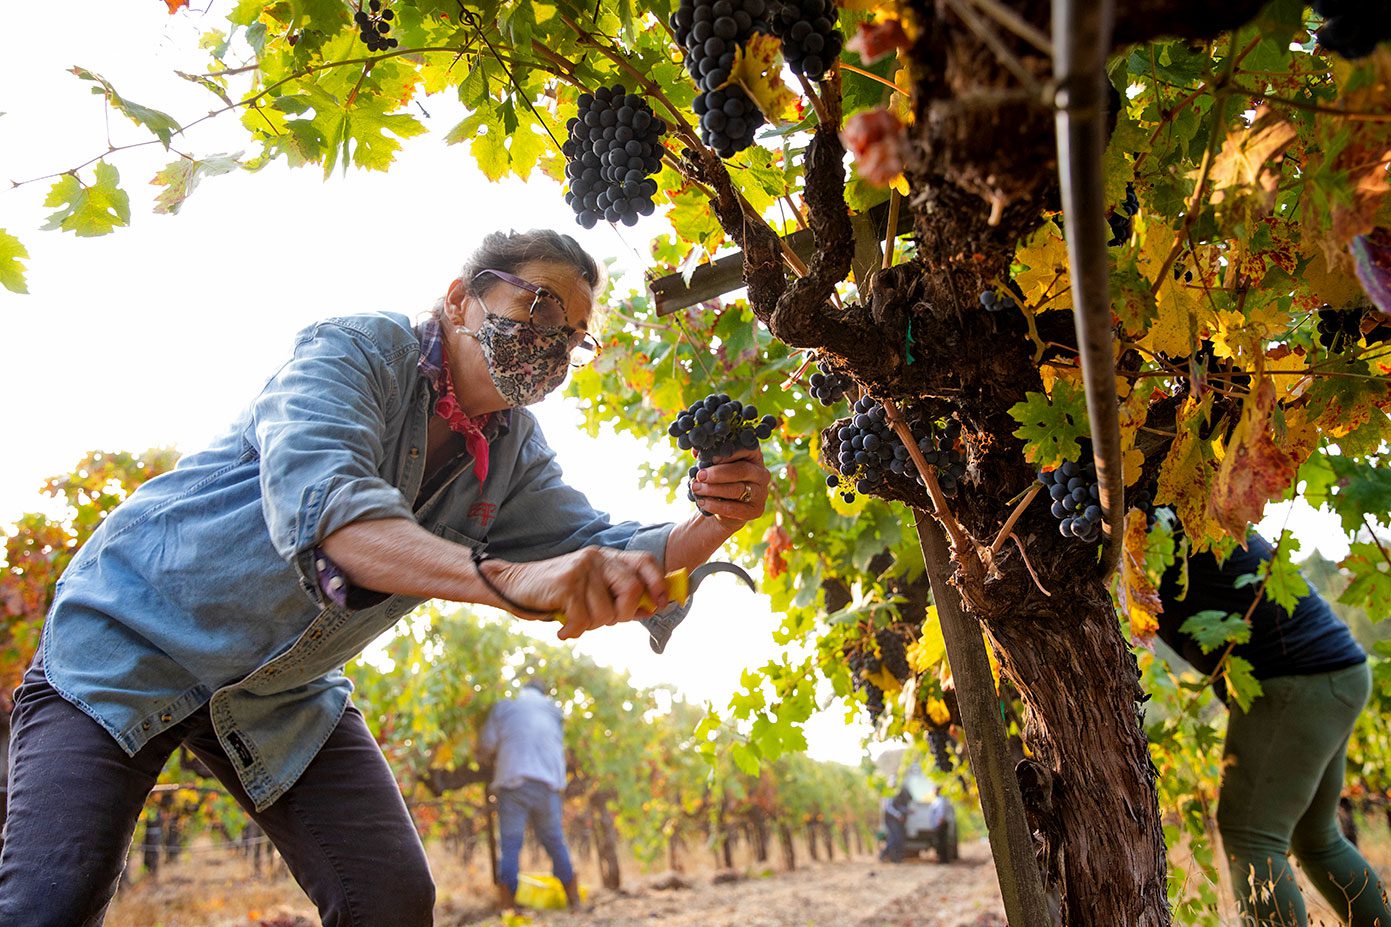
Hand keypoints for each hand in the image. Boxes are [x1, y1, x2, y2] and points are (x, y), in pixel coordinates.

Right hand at [491, 547, 669, 639]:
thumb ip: (618, 597)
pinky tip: (562, 628)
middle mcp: (597, 558)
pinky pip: (584, 620)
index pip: (645, 562)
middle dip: (622, 615)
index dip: (658, 584)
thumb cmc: (555, 594)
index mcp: (607, 557)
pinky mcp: (567, 584)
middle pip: (632, 590)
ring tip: (574, 620)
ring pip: (607, 613)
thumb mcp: (590, 591)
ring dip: (591, 626)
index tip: (661, 605)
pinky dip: (573, 631)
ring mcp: (582, 568)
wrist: (511, 586)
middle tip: (603, 622)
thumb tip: (650, 609)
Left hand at [690, 446, 770, 529]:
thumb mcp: (715, 465)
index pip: (746, 449)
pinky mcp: (755, 510)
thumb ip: (708, 457)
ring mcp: (761, 493)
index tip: (711, 458)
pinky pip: (734, 508)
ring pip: (737, 489)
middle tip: (700, 475)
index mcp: (754, 456)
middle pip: (742, 470)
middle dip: (718, 473)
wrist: (724, 505)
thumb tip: (696, 452)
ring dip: (713, 489)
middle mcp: (761, 473)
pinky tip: (702, 502)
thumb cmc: (720, 479)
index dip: (728, 453)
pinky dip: (715, 505)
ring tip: (696, 488)